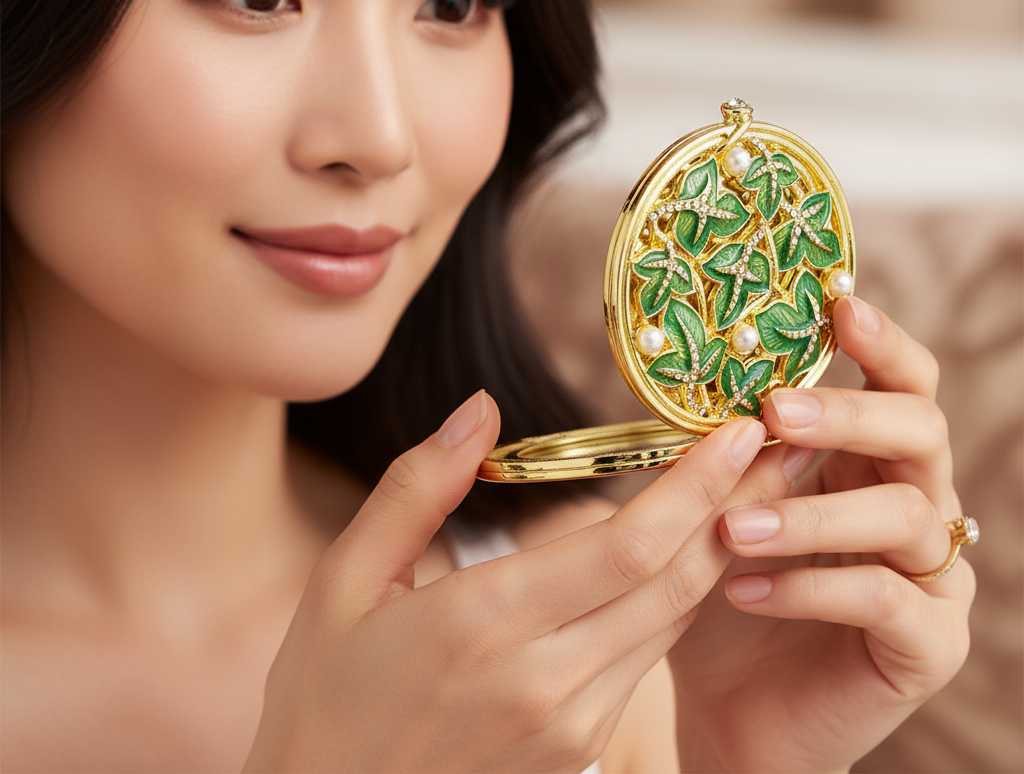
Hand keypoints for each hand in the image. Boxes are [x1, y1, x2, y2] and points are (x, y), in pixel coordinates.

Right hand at [245, 391, 772, 773]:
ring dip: (720, 550)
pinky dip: (678, 598)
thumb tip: (480, 410)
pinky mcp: (579, 752)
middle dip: (736, 506)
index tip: (737, 431)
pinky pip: (646, 657)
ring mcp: (572, 726)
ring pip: (670, 622)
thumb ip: (417, 488)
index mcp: (483, 623)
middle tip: (777, 443)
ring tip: (753, 486)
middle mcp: (546, 680)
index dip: (695, 487)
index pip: (627, 547)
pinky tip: (691, 554)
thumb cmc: (323, 701)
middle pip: (674, 581)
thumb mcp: (344, 582)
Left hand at [668, 297, 974, 772]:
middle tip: (774, 412)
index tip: (837, 307)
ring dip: (810, 513)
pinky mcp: (929, 645)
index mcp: (870, 461)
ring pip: (904, 517)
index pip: (901, 385)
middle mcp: (917, 506)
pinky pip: (885, 601)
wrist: (729, 708)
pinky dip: (808, 587)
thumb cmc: (724, 593)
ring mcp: (933, 576)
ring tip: (731, 526)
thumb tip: (708, 391)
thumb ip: (730, 456)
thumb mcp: (720, 509)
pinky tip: (743, 589)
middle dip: (848, 414)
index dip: (880, 343)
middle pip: (921, 431)